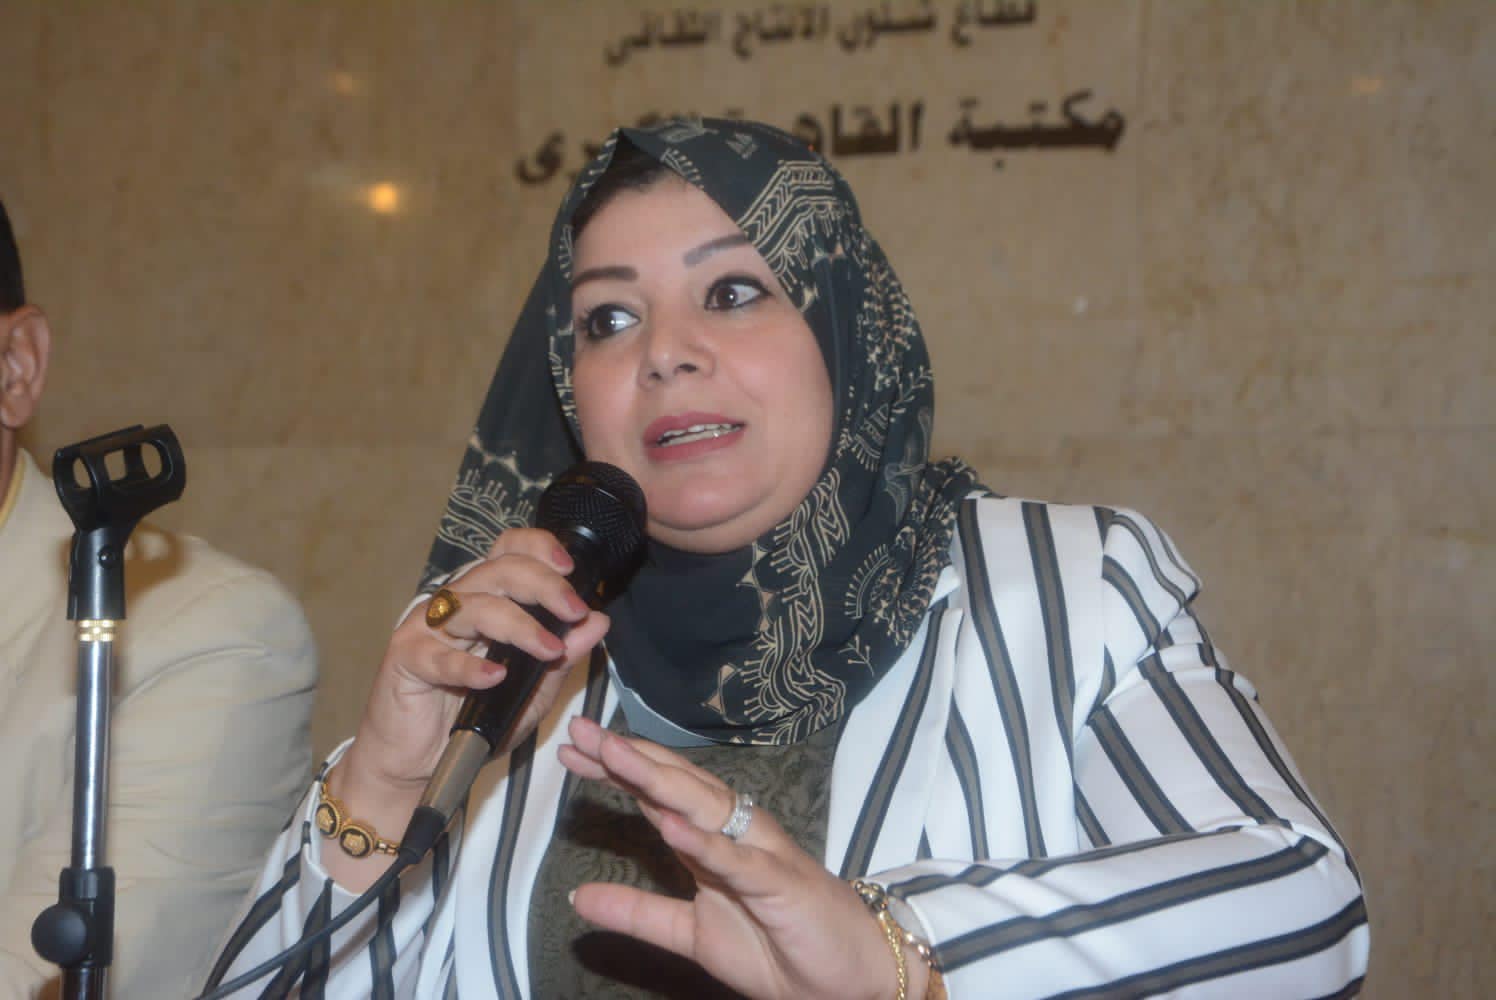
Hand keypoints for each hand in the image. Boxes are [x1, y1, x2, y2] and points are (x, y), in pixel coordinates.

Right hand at [328, 528, 609, 889]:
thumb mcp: (532, 691)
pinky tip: (494, 677)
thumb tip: (598, 622)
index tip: (570, 568)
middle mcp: (457, 604)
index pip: (509, 552)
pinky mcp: (406, 657)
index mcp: (487, 599)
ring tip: (548, 651)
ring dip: (519, 626)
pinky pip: (439, 655)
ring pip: (475, 606)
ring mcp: (427, 627)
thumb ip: (563, 657)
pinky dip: (470, 665)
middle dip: (543, 585)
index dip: (538, 548)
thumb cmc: (472, 719)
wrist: (420, 761)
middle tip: (573, 610)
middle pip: (499, 570)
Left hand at [558, 716, 916, 999]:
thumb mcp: (691, 935)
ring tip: (615, 754)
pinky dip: (705, 842)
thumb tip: (577, 898)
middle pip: (675, 785)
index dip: (615, 770)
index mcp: (712, 842)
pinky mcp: (780, 884)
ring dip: (657, 779)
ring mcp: (759, 853)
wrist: (848, 980)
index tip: (571, 749)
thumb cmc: (779, 947)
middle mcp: (736, 833)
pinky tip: (671, 826)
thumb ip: (638, 913)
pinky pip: (738, 860)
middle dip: (628, 756)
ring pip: (704, 806)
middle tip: (582, 730)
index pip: (657, 794)